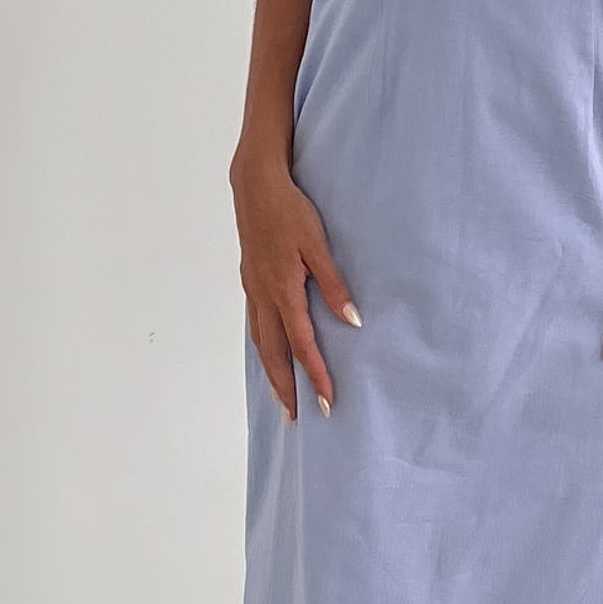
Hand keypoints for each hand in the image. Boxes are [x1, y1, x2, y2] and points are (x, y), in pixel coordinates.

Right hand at [232, 157, 360, 422]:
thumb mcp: (317, 244)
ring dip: (271, 372)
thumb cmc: (290, 211)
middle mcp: (263, 296)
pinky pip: (255, 323)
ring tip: (281, 396)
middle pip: (273, 354)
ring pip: (260, 341)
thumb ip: (334, 285)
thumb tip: (352, 321)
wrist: (254, 184)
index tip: (326, 402)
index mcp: (283, 290)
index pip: (302, 345)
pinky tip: (268, 351)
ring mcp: (253, 289)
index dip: (315, 375)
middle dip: (286, 388)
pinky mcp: (249, 279)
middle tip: (296, 418)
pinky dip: (262, 346)